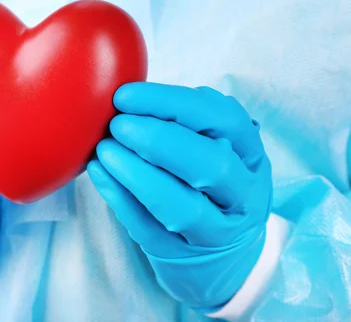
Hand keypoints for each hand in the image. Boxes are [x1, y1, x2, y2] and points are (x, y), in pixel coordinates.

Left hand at [87, 82, 272, 309]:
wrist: (223, 254)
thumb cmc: (210, 184)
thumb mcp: (217, 148)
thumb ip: (188, 121)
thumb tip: (133, 96)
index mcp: (251, 154)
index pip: (224, 119)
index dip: (173, 103)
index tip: (126, 95)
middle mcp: (243, 194)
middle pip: (211, 164)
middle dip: (158, 139)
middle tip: (117, 125)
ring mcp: (216, 231)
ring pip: (182, 206)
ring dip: (137, 173)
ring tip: (104, 149)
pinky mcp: (181, 255)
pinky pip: (149, 229)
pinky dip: (120, 199)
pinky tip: (99, 173)